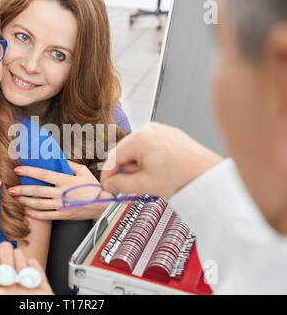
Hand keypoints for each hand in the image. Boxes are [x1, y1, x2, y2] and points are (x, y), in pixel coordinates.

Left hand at [9, 161, 108, 221]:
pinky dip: (35, 214)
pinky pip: (47, 216)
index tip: (17, 170)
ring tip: (15, 199)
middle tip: (10, 188)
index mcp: (66, 180)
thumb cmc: (94, 187)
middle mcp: (62, 193)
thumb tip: (59, 159)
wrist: (103, 205)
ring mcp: (62, 205)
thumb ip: (70, 165)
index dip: (29, 172)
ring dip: (25, 202)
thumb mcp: (83, 171)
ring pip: (39, 204)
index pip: (43, 175)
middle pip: (37, 191)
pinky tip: (27, 211)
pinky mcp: (64, 215)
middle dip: (22, 190)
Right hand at [100, 122, 222, 197]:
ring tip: (154, 179)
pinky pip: (152, 148)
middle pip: (126, 153)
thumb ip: (120, 185)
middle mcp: (149, 130)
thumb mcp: (145, 185)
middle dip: (128, 171)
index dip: (108, 174)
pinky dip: (152, 161)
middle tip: (135, 186)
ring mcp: (161, 131)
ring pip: (139, 151)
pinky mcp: (171, 135)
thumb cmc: (183, 176)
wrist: (208, 175)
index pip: (113, 157)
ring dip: (140, 166)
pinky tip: (161, 172)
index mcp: (139, 139)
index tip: (107, 185)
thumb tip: (109, 185)